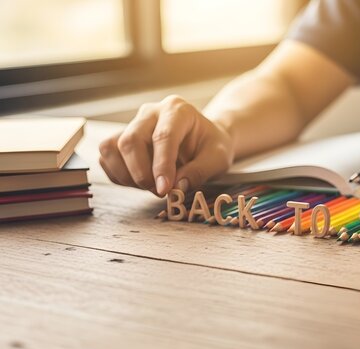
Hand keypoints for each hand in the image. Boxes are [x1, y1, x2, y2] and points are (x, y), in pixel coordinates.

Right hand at [99, 95, 234, 196]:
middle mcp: (150, 112)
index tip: (164, 189)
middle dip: (141, 173)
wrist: (203, 140)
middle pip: (131, 140)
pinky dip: (119, 176)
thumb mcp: (218, 159)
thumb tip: (177, 186)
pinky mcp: (120, 139)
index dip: (161, 165)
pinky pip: (107, 158)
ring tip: (150, 187)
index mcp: (177, 110)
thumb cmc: (211, 147)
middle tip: (160, 192)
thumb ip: (200, 171)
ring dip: (127, 175)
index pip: (163, 136)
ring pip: (111, 148)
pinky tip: (141, 182)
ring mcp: (132, 124)